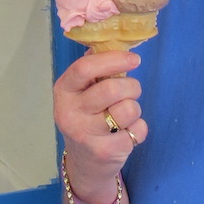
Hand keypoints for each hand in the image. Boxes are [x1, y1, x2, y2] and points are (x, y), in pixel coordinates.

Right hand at [53, 49, 146, 203]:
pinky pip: (137, 129)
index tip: (134, 60)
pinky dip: (139, 128)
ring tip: (125, 113)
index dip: (113, 60)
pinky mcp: (104, 152)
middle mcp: (69, 113)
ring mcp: (85, 135)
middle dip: (131, 86)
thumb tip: (114, 41)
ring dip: (135, 108)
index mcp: (63, 91)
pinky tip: (126, 132)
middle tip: (132, 90)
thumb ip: (95, 69)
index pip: (85, 68)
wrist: (84, 163)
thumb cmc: (87, 116)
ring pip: (127, 109)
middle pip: (111, 89)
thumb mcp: (82, 92)